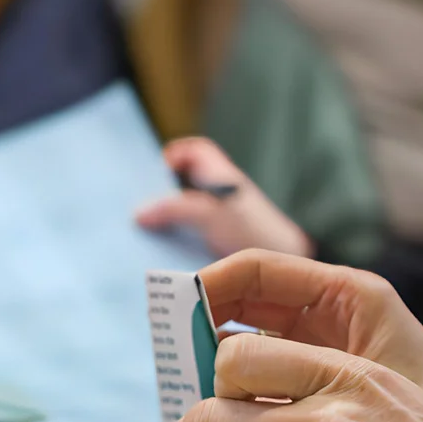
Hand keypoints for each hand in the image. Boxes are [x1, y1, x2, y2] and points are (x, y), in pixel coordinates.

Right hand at [135, 138, 312, 258]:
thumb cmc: (255, 232)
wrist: (285, 269)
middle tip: (137, 214)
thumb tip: (139, 214)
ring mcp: (217, 226)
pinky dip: (172, 251)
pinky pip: (185, 245)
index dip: (173, 156)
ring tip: (142, 242)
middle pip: (181, 187)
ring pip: (181, 220)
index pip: (194, 152)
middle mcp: (218, 199)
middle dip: (159, 198)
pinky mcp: (215, 251)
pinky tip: (160, 263)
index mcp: (220, 178)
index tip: (152, 177)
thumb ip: (175, 208)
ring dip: (163, 229)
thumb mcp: (210, 213)